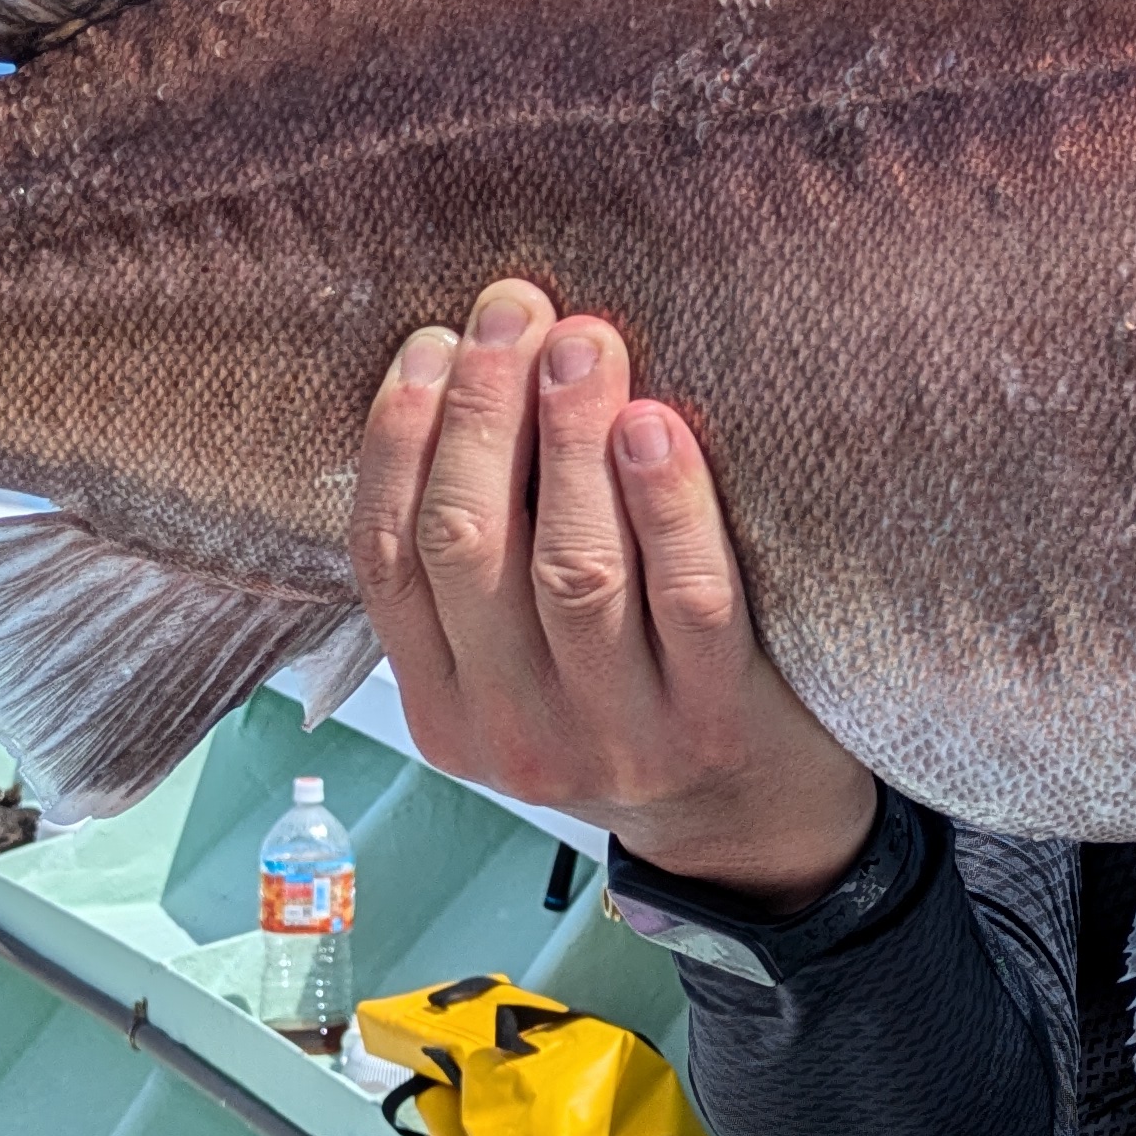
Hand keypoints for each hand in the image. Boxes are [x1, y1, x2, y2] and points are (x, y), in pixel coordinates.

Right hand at [348, 279, 880, 910]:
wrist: (747, 824)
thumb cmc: (626, 702)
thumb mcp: (517, 664)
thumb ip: (481, 562)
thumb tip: (460, 376)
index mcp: (444, 707)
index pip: (388, 556)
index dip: (402, 437)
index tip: (439, 342)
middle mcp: (514, 731)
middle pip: (470, 547)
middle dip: (485, 411)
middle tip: (517, 311)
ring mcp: (615, 734)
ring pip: (572, 568)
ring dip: (571, 437)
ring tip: (585, 343)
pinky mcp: (713, 721)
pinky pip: (687, 598)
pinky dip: (668, 503)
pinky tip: (656, 425)